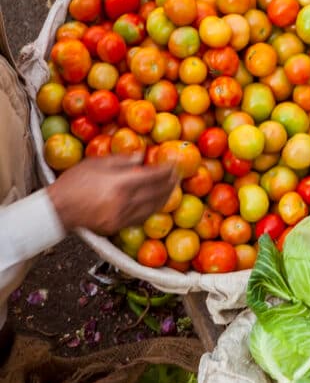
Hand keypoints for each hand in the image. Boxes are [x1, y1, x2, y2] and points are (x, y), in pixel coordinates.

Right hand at [48, 156, 177, 234]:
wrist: (55, 210)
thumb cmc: (74, 182)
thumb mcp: (97, 163)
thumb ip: (123, 160)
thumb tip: (143, 155)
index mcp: (121, 184)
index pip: (153, 176)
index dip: (168, 170)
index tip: (176, 164)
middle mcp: (124, 202)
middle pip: (156, 193)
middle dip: (171, 183)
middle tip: (179, 175)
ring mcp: (120, 217)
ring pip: (152, 208)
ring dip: (165, 197)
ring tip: (172, 188)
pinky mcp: (116, 227)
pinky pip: (141, 218)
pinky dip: (152, 209)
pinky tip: (156, 203)